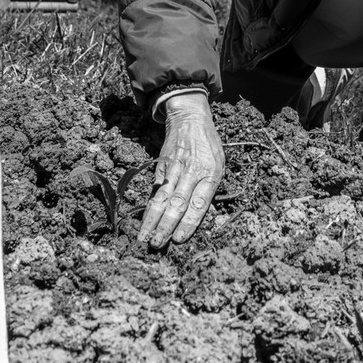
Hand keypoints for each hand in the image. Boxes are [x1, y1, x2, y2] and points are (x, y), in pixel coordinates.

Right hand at [138, 92, 224, 247]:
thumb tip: (197, 216)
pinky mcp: (161, 165)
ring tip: (144, 237)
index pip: (199, 203)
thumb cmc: (208, 145)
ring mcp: (174, 167)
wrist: (189, 118)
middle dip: (166, 226)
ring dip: (152, 219)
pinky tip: (144, 219)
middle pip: (177, 203)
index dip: (188, 223)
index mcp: (210, 172)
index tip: (178, 240)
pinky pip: (155, 187)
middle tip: (157, 244)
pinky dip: (149, 205)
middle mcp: (192, 171)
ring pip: (162, 197)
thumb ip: (209, 188)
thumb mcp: (218, 164)